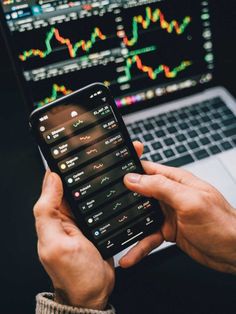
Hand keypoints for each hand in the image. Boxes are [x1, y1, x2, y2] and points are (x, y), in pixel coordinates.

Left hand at [33, 142, 143, 309]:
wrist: (94, 293)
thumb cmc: (73, 274)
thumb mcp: (54, 243)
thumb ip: (47, 210)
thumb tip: (50, 178)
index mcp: (55, 213)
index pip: (59, 180)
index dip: (69, 163)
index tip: (81, 146)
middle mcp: (69, 213)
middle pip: (81, 182)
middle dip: (94, 165)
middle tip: (108, 148)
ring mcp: (86, 217)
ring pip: (96, 190)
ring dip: (107, 176)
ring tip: (122, 160)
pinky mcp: (100, 223)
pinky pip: (106, 203)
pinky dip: (114, 192)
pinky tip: (126, 184)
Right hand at [120, 143, 235, 273]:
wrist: (234, 253)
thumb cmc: (221, 223)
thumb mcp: (189, 201)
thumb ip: (160, 187)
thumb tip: (133, 178)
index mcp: (176, 181)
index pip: (147, 169)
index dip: (129, 169)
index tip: (110, 173)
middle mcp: (169, 195)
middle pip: (140, 193)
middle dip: (123, 198)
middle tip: (104, 204)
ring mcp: (168, 214)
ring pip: (141, 217)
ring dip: (128, 225)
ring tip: (112, 232)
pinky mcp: (168, 231)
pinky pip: (148, 237)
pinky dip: (138, 246)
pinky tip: (129, 256)